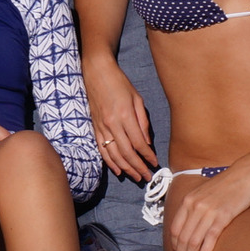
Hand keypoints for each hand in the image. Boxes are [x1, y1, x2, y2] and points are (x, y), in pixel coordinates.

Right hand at [83, 59, 157, 181]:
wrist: (96, 73)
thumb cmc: (119, 83)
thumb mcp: (137, 98)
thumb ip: (142, 121)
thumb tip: (146, 142)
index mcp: (124, 115)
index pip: (138, 142)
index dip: (147, 155)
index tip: (155, 163)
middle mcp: (112, 124)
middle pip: (126, 152)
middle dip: (138, 167)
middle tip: (147, 177)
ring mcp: (101, 127)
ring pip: (114, 154)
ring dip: (126, 168)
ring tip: (136, 177)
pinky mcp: (95, 128)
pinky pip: (102, 149)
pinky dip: (110, 162)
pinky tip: (118, 170)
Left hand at [164, 167, 249, 250]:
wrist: (245, 175)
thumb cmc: (226, 186)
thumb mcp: (203, 193)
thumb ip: (194, 208)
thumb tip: (189, 228)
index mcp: (188, 201)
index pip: (175, 229)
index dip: (175, 247)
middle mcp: (194, 206)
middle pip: (183, 238)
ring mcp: (208, 211)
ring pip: (193, 241)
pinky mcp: (223, 215)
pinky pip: (210, 238)